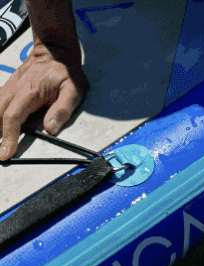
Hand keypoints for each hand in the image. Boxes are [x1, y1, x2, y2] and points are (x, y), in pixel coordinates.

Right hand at [0, 42, 86, 160]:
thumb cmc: (66, 71)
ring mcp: (10, 86)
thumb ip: (62, 110)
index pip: (13, 117)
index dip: (8, 137)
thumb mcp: (73, 90)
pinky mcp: (10, 87)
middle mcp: (15, 88)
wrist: (56, 49)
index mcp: (29, 91)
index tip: (5, 153)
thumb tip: (50, 129)